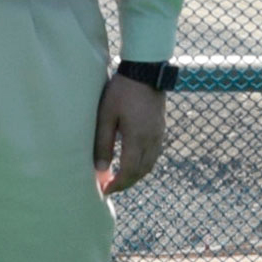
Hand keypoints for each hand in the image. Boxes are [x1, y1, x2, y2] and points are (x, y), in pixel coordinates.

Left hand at [94, 74, 167, 195]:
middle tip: (110, 187)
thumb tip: (100, 169)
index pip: (129, 171)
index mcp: (137, 139)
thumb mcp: (106, 116)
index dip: (117, 184)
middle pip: (141, 172)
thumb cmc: (122, 91)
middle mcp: (151, 141)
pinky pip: (154, 155)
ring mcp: (159, 135)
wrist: (146, 71)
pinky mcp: (161, 129)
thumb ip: (103, 143)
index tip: (105, 190)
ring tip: (120, 177)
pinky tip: (132, 161)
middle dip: (126, 183)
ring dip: (135, 175)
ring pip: (150, 165)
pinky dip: (143, 164)